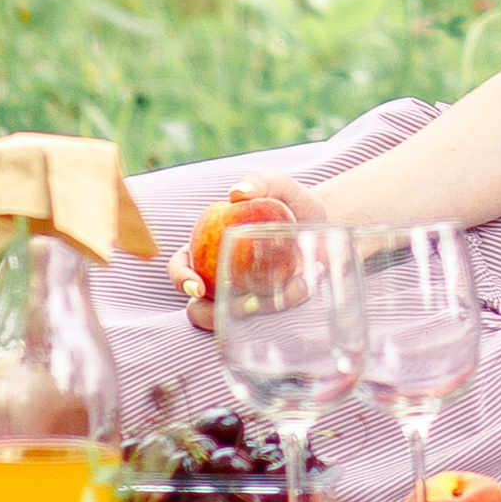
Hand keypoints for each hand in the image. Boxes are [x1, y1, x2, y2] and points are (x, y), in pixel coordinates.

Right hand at [171, 174, 327, 330]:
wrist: (320, 220)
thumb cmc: (289, 200)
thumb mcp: (277, 185)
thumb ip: (259, 181)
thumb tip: (236, 192)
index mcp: (204, 248)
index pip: (180, 268)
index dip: (182, 279)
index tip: (198, 286)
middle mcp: (217, 277)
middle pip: (198, 308)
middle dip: (212, 315)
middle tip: (245, 303)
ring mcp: (241, 296)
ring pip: (232, 319)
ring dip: (255, 312)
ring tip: (289, 287)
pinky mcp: (269, 306)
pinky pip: (269, 315)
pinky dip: (286, 303)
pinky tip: (305, 282)